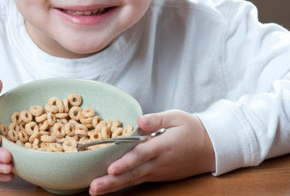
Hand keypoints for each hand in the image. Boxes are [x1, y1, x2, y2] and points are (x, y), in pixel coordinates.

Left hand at [89, 109, 214, 194]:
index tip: (110, 169)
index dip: (125, 163)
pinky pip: (138, 181)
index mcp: (162, 146)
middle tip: (94, 187)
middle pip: (133, 173)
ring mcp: (158, 172)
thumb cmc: (192, 129)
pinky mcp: (158, 176)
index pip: (141, 155)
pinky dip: (123, 184)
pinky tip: (108, 186)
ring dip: (114, 186)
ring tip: (95, 190)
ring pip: (133, 180)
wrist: (211, 148)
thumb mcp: (177, 117)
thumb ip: (157, 119)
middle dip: (112, 181)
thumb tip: (139, 119)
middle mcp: (159, 163)